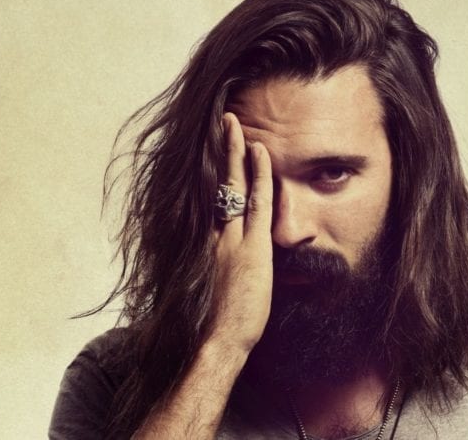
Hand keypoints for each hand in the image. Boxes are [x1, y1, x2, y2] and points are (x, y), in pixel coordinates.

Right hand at [208, 112, 273, 351]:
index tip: (216, 155)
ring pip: (233, 186)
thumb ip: (216, 269)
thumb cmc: (211, 325)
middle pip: (217, 185)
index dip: (215, 175)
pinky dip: (258, 176)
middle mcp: (215, 236)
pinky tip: (260, 153)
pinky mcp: (251, 248)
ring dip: (236, 153)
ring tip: (236, 124)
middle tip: (224, 123)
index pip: (212, 201)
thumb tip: (222, 263)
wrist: (213, 343)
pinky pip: (256, 203)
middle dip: (221, 152)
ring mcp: (232, 239)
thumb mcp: (211, 291)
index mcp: (207, 246)